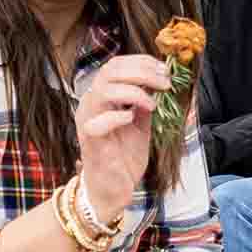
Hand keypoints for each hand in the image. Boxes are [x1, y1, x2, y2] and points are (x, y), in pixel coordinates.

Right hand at [73, 55, 169, 220]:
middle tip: (164, 83)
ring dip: (134, 91)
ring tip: (153, 103)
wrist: (113, 189)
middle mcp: (91, 103)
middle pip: (110, 71)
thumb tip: (158, 81)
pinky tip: (132, 119)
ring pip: (104, 90)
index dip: (141, 62)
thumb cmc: (123, 157)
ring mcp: (87, 120)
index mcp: (102, 97)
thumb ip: (145, 102)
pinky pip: (97, 121)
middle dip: (142, 72)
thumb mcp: (141, 124)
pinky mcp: (88, 139)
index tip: (163, 70)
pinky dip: (119, 116)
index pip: (115, 65)